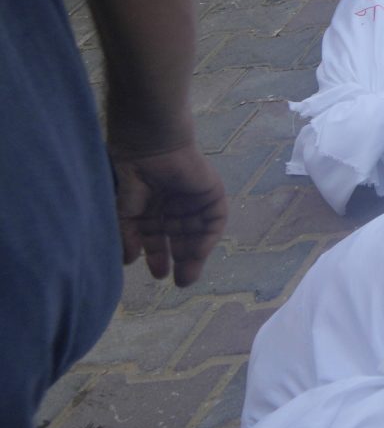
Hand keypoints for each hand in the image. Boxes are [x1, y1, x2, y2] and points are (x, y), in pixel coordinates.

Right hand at [112, 143, 226, 286]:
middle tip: (178, 282)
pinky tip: (198, 253)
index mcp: (153, 208)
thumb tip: (127, 261)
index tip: (159, 276)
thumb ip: (127, 235)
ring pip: (196, 233)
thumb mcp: (125, 210)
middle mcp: (174, 206)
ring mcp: (194, 200)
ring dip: (194, 255)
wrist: (152, 146)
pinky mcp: (212, 194)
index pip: (157, 238)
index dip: (157, 257)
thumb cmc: (134, 173)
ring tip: (187, 275)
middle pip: (180, 239)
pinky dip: (207, 238)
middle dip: (179, 260)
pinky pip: (214, 221)